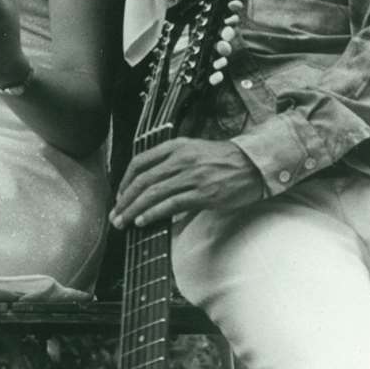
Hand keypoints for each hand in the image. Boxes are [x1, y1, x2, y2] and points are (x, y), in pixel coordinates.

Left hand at [110, 138, 264, 228]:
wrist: (254, 164)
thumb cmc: (224, 160)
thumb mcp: (194, 151)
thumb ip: (172, 164)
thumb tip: (152, 188)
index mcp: (176, 146)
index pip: (140, 161)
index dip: (125, 180)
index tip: (120, 195)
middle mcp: (181, 159)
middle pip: (143, 180)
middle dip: (124, 200)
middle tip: (115, 214)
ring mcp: (192, 176)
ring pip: (153, 193)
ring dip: (133, 210)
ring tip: (123, 222)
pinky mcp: (203, 194)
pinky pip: (171, 204)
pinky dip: (153, 213)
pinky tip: (142, 221)